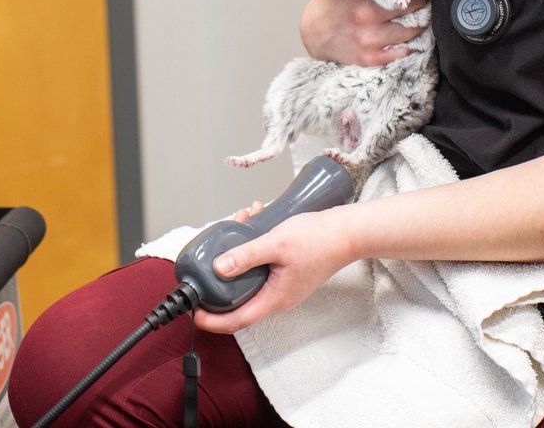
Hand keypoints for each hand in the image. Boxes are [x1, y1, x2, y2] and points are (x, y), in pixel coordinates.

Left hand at [193, 210, 355, 334]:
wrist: (349, 233)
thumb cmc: (319, 239)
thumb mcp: (276, 244)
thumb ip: (246, 256)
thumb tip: (219, 268)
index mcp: (275, 299)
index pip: (236, 321)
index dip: (212, 321)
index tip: (194, 311)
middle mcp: (278, 296)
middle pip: (239, 298)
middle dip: (222, 275)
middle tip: (211, 256)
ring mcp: (283, 285)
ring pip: (250, 277)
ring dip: (238, 254)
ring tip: (237, 223)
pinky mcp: (287, 272)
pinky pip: (262, 265)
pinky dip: (253, 247)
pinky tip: (254, 221)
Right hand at [300, 0, 426, 65]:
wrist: (312, 35)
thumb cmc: (330, 6)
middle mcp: (365, 13)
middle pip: (407, 3)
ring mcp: (368, 37)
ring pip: (409, 30)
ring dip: (420, 22)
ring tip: (424, 16)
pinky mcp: (369, 57)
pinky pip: (399, 53)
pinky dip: (409, 46)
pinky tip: (415, 41)